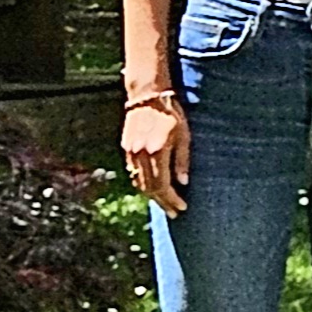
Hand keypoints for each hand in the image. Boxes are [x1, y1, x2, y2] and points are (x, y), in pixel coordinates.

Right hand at [121, 96, 188, 215]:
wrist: (147, 99)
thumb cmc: (171, 116)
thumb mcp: (184, 136)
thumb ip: (182, 160)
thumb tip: (183, 183)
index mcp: (157, 151)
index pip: (162, 184)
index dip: (172, 198)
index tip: (181, 208)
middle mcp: (141, 155)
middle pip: (149, 187)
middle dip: (162, 202)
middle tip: (174, 212)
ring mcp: (131, 152)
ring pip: (139, 182)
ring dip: (151, 196)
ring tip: (165, 203)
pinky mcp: (127, 149)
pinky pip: (134, 173)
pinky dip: (142, 183)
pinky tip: (152, 188)